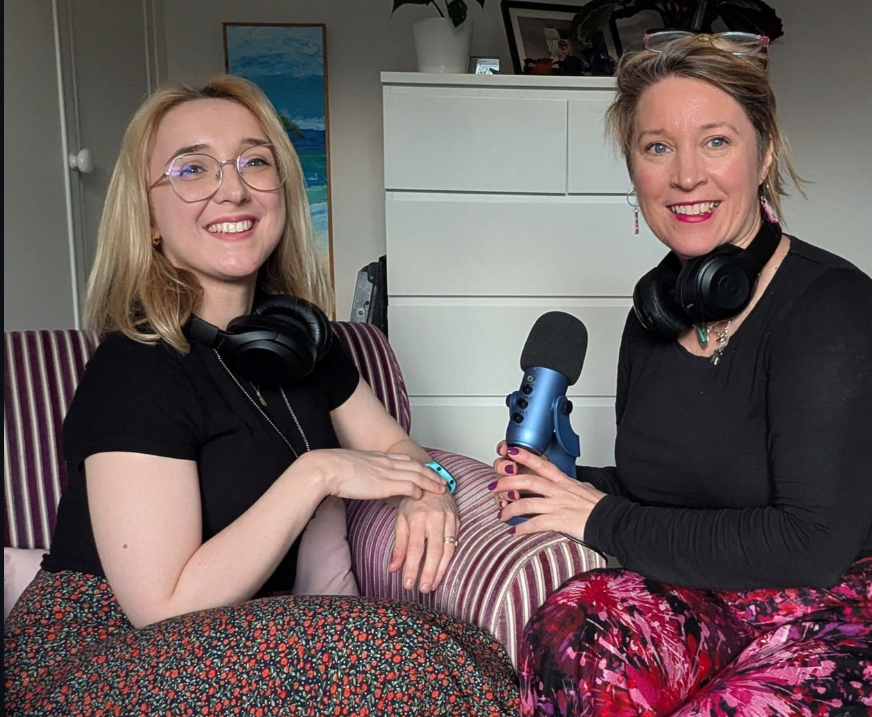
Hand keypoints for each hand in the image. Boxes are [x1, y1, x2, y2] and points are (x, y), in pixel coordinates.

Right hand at [313, 449, 446, 500]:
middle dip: (431, 473)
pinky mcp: (384, 483)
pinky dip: (417, 490)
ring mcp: (386, 472)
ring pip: (416, 474)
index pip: (405, 459)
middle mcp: (386, 462)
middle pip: (416, 465)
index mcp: (378, 457)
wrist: (326, 469)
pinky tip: (422, 497)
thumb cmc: (333, 470)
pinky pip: (408, 485)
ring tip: (441, 490)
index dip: (419, 465)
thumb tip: (367, 479)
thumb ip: (365, 471)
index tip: (428, 470)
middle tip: (442, 481)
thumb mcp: (354, 467)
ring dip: (430, 482)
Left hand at [389, 490, 459, 593]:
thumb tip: (393, 568)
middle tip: (423, 589)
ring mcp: (449, 519)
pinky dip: (448, 560)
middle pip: (434, 551)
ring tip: (432, 585)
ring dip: (440, 570)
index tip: (408, 584)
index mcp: (418, 517)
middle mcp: (436, 518)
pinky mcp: (458, 522)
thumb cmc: (413, 502)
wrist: (431, 483)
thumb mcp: (401, 520)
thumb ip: (399, 545)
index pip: (416, 548)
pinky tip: (441, 571)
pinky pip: (454, 544)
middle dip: (429, 573)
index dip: (412, 567)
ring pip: (448, 550)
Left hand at [491, 441, 604, 540]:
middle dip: (507, 483)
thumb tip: (568, 484)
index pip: (541, 463)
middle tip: (494, 486)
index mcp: (564, 481)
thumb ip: (572, 485)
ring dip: (509, 509)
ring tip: (501, 515)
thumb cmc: (600, 506)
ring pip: (526, 504)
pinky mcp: (560, 521)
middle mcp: (559, 490)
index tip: (510, 451)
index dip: (524, 456)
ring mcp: (558, 505)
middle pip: (527, 481)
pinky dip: (522, 528)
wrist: (613, 520)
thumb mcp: (584, 489)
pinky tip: (514, 531)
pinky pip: (535, 524)